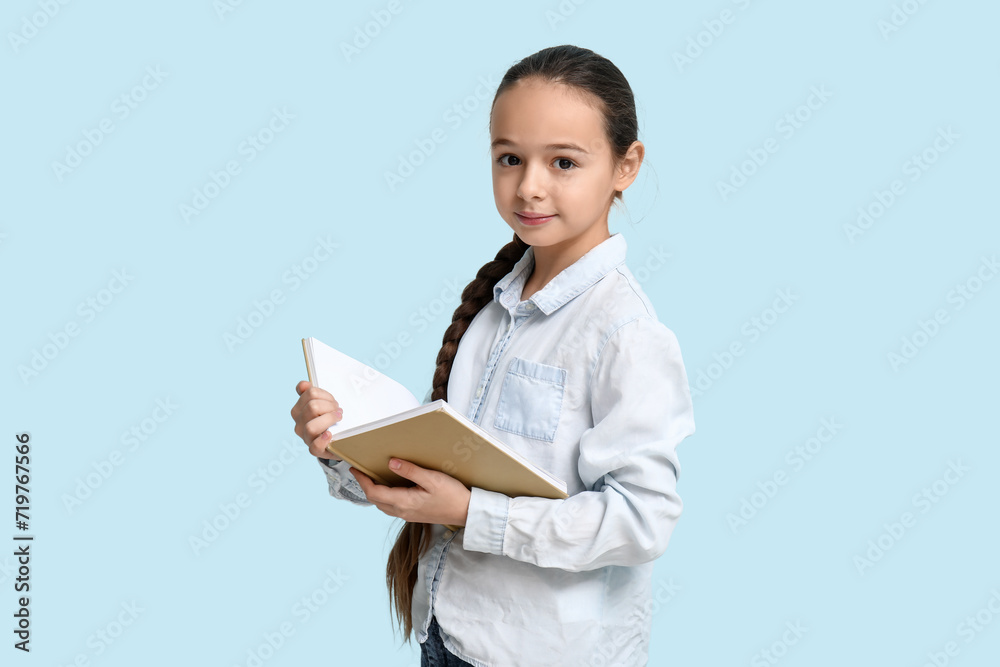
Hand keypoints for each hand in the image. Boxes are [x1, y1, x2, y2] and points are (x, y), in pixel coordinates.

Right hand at [290, 380, 342, 457]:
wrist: (335, 437)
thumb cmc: (327, 418)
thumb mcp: (321, 403)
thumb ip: (311, 392)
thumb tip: (303, 385)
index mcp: (298, 410)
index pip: (310, 393)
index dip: (325, 394)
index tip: (332, 400)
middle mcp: (299, 424)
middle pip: (312, 407)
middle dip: (330, 406)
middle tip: (338, 410)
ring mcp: (306, 437)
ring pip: (311, 426)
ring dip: (329, 420)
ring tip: (338, 418)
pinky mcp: (315, 450)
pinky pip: (314, 447)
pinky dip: (322, 441)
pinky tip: (329, 434)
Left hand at [349, 458, 470, 526]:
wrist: (466, 512)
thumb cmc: (452, 495)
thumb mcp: (432, 479)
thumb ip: (410, 471)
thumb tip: (390, 462)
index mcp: (404, 502)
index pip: (374, 492)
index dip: (362, 481)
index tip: (355, 468)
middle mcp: (402, 511)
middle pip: (375, 500)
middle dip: (365, 485)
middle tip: (361, 470)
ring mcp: (407, 514)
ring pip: (382, 504)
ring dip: (374, 492)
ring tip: (371, 477)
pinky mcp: (413, 514)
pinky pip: (392, 506)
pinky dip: (384, 496)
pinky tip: (389, 487)